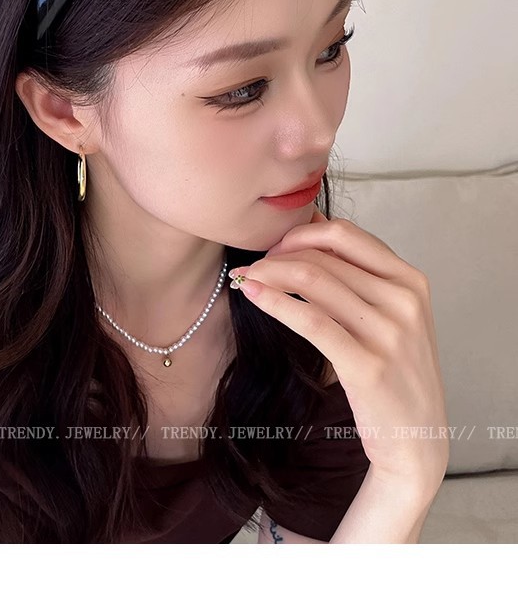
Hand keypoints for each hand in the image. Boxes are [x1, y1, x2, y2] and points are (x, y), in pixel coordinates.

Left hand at [229, 208, 449, 493]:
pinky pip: (310, 320)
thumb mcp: (392, 315)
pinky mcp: (367, 366)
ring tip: (245, 278)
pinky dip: (275, 302)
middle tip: (250, 265)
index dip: (301, 233)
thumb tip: (312, 221)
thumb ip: (359, 273)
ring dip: (268, 274)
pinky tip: (253, 296)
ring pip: (312, 280)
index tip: (274, 245)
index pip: (345, 234)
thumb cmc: (395, 373)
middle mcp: (404, 301)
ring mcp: (389, 333)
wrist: (417, 441)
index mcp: (411, 280)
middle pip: (323, 257)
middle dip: (276, 255)